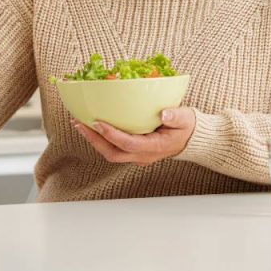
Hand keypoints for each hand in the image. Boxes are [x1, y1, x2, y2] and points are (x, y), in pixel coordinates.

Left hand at [71, 108, 195, 165]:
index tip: (97, 122)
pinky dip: (100, 138)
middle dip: (94, 139)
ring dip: (94, 139)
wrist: (191, 139)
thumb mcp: (186, 118)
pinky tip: (92, 126)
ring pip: (110, 153)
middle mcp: (143, 155)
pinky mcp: (133, 152)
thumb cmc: (187, 127)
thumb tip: (164, 114)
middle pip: (113, 153)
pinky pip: (113, 148)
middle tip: (79, 123)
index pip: (129, 144)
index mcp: (155, 147)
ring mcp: (137, 156)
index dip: (111, 134)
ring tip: (80, 123)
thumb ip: (176, 116)